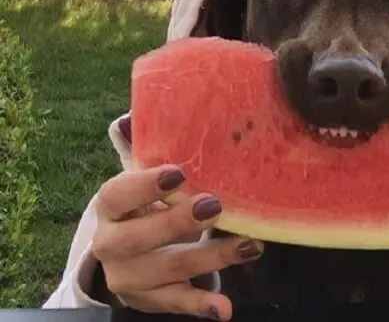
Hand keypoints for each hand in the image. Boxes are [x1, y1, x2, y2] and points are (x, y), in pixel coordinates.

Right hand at [91, 119, 263, 320]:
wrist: (126, 255)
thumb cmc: (144, 205)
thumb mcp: (142, 180)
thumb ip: (142, 151)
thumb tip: (129, 117)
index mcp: (110, 207)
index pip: (117, 194)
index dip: (144, 185)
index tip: (179, 173)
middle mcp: (111, 244)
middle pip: (137, 238)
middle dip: (176, 222)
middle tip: (214, 206)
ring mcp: (130, 276)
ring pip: (166, 270)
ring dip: (209, 258)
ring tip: (248, 246)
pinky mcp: (152, 299)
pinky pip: (176, 303)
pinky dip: (200, 306)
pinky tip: (223, 309)